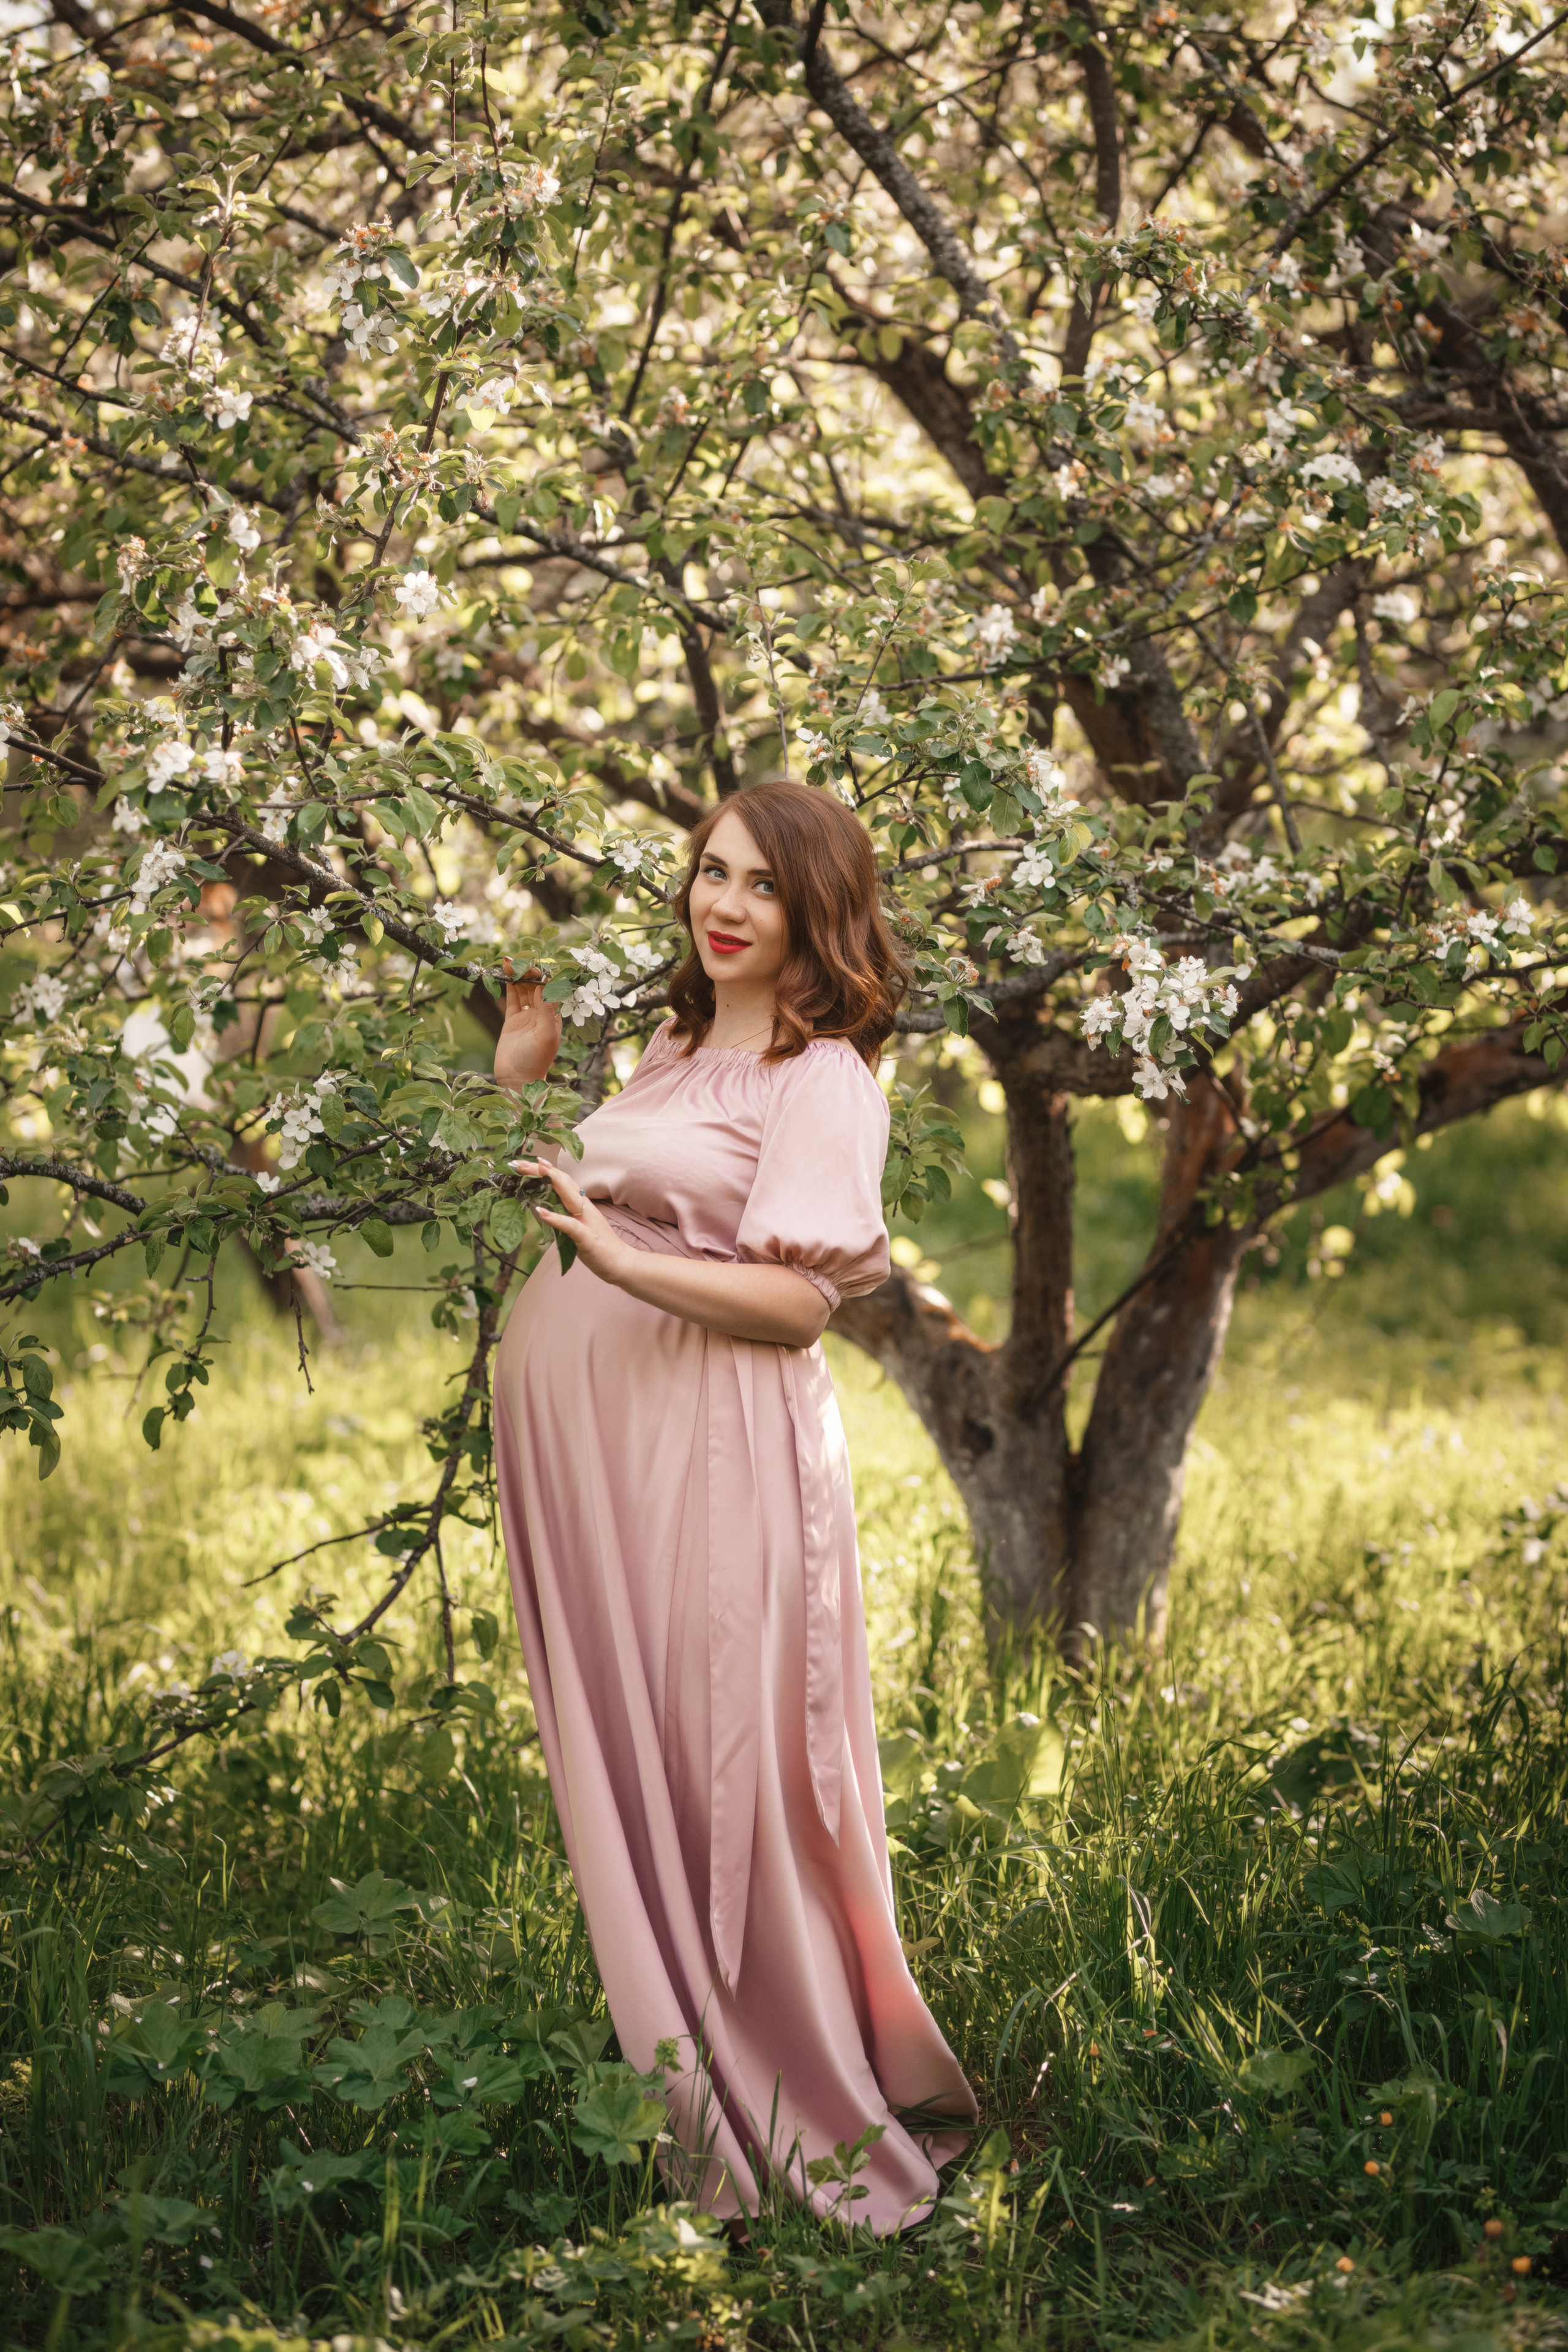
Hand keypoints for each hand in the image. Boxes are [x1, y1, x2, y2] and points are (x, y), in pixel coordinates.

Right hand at [495, 960, 562, 1094]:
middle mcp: (542, 1014)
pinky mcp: (512, 1021)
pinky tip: (506, 974)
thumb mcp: (546, 1036)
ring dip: (517, 976)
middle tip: (517, 960)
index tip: (533, 965)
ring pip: (523, 990)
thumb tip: (545, 985)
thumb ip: (546, 1010)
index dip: (543, 976)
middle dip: (528, 972)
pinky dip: (509, 986)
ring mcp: (527, 1016)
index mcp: (554, 1017)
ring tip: (507, 962)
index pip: (550, 990)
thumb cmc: (535, 1061)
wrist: (516, 1080)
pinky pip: (512, 999)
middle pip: (536, 987)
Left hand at [514, 1158, 632, 1284]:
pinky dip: (556, 1217)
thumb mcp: (575, 1227)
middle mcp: (584, 1207)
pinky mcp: (587, 1237)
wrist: (620, 1263)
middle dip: (540, 1170)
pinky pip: (570, 1225)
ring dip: (550, 1182)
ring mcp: (587, 1221)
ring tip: (531, 1172)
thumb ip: (561, 1215)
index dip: (544, 1170)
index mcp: (581, 1204)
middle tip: (517, 1163)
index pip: (561, 1181)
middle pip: (563, 1182)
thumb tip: (538, 1207)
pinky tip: (540, 1211)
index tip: (524, 1163)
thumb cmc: (597, 1245)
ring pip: (569, 1196)